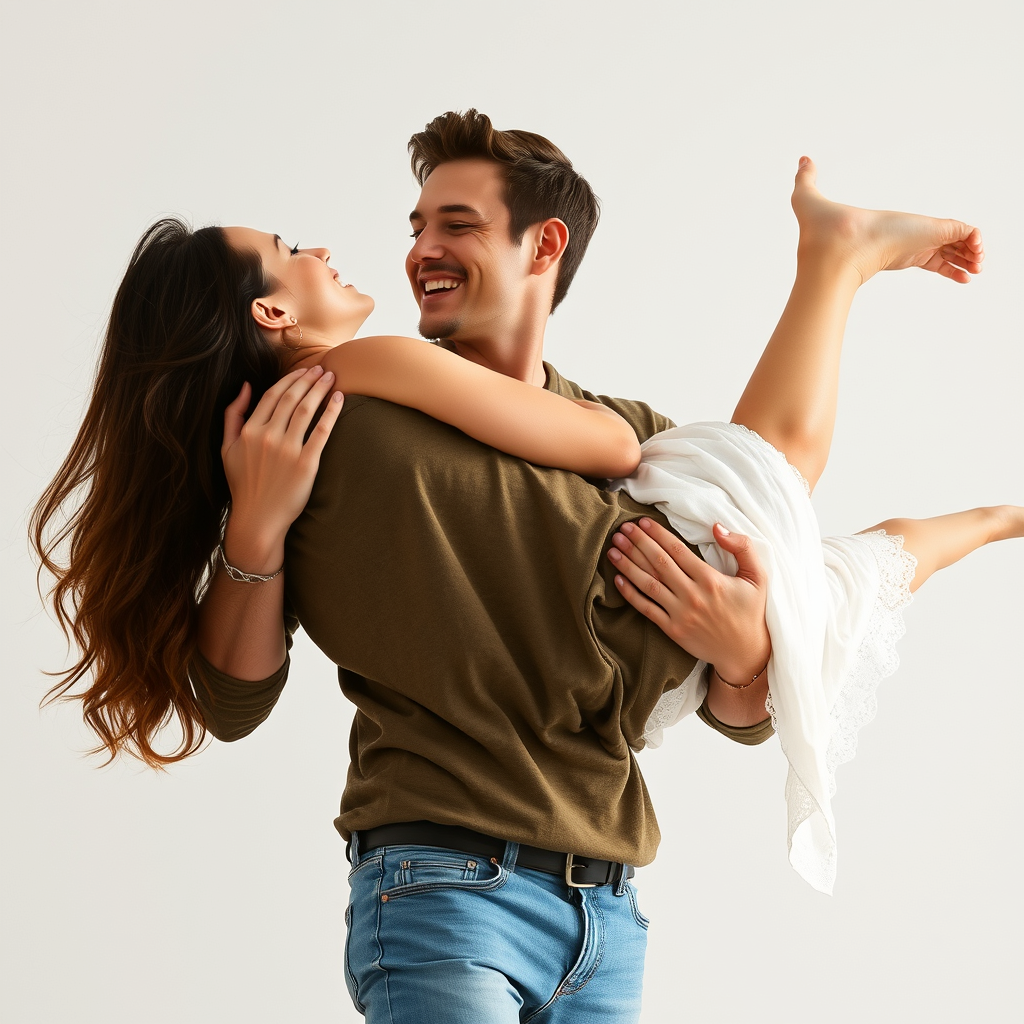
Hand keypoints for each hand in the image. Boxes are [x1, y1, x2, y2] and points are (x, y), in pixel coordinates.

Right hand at [220, 366, 343, 565]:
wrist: (258, 519)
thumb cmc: (243, 485)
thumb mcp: (227, 449)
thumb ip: (232, 416)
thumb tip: (246, 387)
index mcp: (249, 431)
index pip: (272, 395)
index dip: (290, 379)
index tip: (303, 371)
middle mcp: (267, 436)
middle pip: (291, 398)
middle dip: (308, 379)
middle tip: (323, 369)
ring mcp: (287, 450)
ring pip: (306, 410)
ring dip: (320, 390)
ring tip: (332, 378)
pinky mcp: (305, 464)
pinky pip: (322, 431)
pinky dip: (331, 412)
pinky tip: (339, 399)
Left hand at [607, 517, 770, 681]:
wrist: (745, 653)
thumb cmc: (751, 612)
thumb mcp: (758, 577)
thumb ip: (741, 547)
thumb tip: (717, 527)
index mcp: (711, 580)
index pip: (677, 551)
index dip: (657, 534)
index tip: (642, 522)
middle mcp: (693, 595)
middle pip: (658, 563)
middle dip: (637, 544)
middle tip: (621, 529)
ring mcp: (680, 614)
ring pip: (648, 584)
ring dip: (628, 565)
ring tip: (613, 549)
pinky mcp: (673, 630)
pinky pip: (646, 609)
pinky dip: (630, 594)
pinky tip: (618, 579)